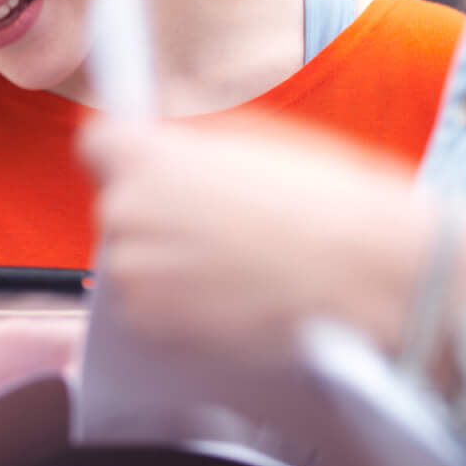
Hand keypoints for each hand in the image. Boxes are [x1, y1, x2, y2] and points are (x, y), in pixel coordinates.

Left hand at [79, 115, 441, 363]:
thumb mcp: (256, 137)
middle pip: (118, 204)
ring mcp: (134, 276)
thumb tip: (165, 138)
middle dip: (155, 210)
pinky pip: (150, 307)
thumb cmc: (328, 199)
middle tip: (216, 219)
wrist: (368, 278)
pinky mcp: (152, 328)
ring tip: (232, 261)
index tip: (152, 164)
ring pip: (133, 259)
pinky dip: (179, 304)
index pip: (97, 143)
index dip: (127, 154)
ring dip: (166, 260)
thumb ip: (192, 140)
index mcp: (147, 156)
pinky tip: (232, 294)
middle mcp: (125, 212)